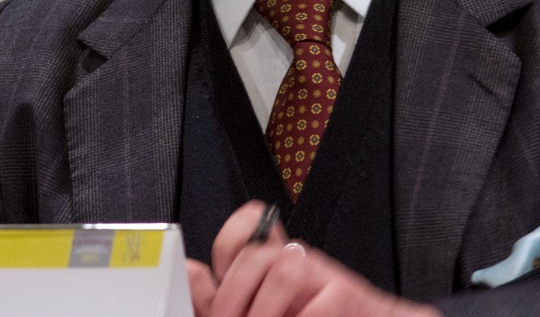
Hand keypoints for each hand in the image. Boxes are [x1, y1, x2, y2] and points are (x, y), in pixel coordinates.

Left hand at [192, 200, 440, 316]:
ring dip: (263, 312)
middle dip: (232, 297)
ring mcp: (326, 276)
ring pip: (283, 272)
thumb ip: (224, 300)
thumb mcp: (264, 313)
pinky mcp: (350, 295)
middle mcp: (298, 264)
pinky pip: (317, 305)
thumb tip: (190, 271)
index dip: (228, 243)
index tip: (213, 274)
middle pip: (256, 256)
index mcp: (274, 268)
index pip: (247, 231)